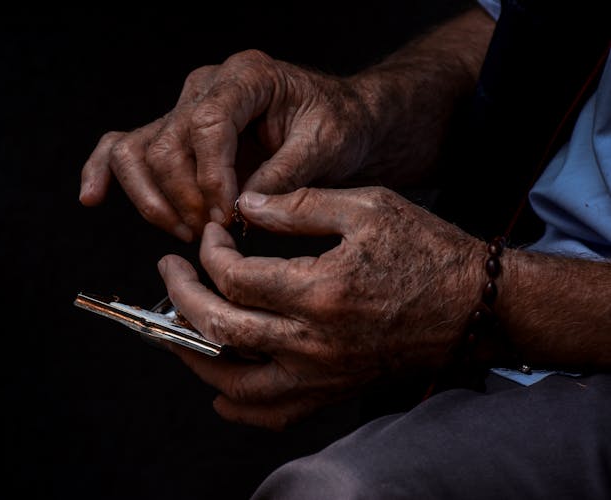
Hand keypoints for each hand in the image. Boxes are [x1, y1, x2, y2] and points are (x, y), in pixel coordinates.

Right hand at [80, 50, 373, 240]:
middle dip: (186, 199)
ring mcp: (183, 109)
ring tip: (188, 230)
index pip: (207, 124)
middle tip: (216, 232)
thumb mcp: (327, 145)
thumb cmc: (336, 124)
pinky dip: (102, 172)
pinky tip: (93, 197)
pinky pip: (123, 147)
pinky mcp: (173, 134)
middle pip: (166, 144)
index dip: (210, 178)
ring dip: (156, 202)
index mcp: (247, 76)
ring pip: (137, 151)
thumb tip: (244, 208)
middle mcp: (207, 87)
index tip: (226, 216)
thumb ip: (286, 174)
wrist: (337, 119)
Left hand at [157, 187, 482, 428]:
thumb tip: (243, 205)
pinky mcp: (333, 391)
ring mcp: (322, 375)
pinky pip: (273, 414)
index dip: (209, 252)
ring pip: (235, 383)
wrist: (478, 307)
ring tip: (173, 329)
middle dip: (181, 297)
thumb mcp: (368, 207)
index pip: (233, 278)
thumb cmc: (428, 252)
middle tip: (169, 271)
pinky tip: (221, 391)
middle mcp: (314, 343)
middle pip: (219, 329)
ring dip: (194, 356)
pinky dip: (238, 406)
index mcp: (319, 291)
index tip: (210, 234)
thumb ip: (299, 205)